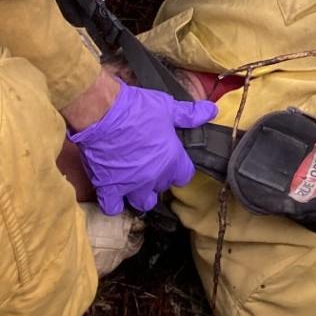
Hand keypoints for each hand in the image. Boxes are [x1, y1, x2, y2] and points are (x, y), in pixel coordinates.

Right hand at [69, 80, 217, 214]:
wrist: (103, 113)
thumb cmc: (138, 109)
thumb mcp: (167, 107)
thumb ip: (190, 115)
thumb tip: (212, 111)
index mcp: (171, 159)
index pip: (184, 176)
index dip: (179, 169)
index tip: (173, 162)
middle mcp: (153, 177)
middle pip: (162, 188)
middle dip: (159, 178)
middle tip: (150, 164)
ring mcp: (131, 185)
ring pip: (142, 203)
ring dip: (141, 195)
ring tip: (136, 183)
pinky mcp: (109, 188)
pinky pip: (113, 208)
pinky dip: (114, 203)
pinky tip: (114, 192)